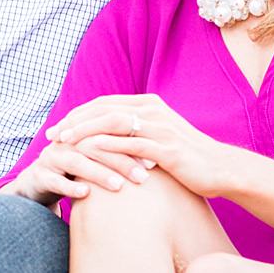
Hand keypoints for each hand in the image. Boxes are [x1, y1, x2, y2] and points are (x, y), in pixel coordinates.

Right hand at [1, 126, 152, 207]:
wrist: (37, 184)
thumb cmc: (76, 173)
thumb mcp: (97, 160)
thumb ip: (120, 154)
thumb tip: (162, 157)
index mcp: (83, 134)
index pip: (111, 134)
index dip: (133, 145)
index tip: (157, 160)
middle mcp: (67, 142)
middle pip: (96, 145)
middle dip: (122, 160)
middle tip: (145, 175)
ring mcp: (52, 158)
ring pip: (77, 161)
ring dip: (99, 173)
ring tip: (119, 186)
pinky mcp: (40, 176)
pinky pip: (55, 180)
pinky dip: (71, 187)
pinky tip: (86, 194)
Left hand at [48, 94, 239, 199]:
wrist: (222, 168)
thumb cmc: (187, 158)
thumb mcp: (159, 138)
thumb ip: (136, 132)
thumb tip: (108, 138)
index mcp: (149, 105)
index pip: (103, 104)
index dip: (77, 114)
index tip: (56, 128)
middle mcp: (153, 110)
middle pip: (103, 110)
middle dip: (73, 121)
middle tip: (50, 136)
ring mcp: (160, 127)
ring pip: (113, 123)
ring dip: (84, 131)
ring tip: (63, 143)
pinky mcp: (167, 148)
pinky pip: (131, 144)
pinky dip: (107, 146)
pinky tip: (88, 153)